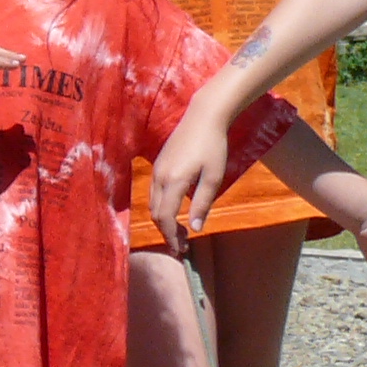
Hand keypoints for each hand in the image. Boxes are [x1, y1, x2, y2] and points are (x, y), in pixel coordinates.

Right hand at [155, 107, 233, 236]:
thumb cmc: (213, 146)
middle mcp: (159, 177)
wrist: (203, 116)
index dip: (171, 236)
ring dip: (163, 220)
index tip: (181, 250)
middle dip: (166, 232)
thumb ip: (202, 204)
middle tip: (182, 246)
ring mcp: (156, 170)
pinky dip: (161, 207)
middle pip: (155, 213)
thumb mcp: (214, 177)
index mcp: (173, 181)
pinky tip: (175, 210)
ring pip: (153, 203)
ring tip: (178, 231)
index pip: (165, 217)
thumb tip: (194, 229)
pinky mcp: (158, 164)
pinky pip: (154, 192)